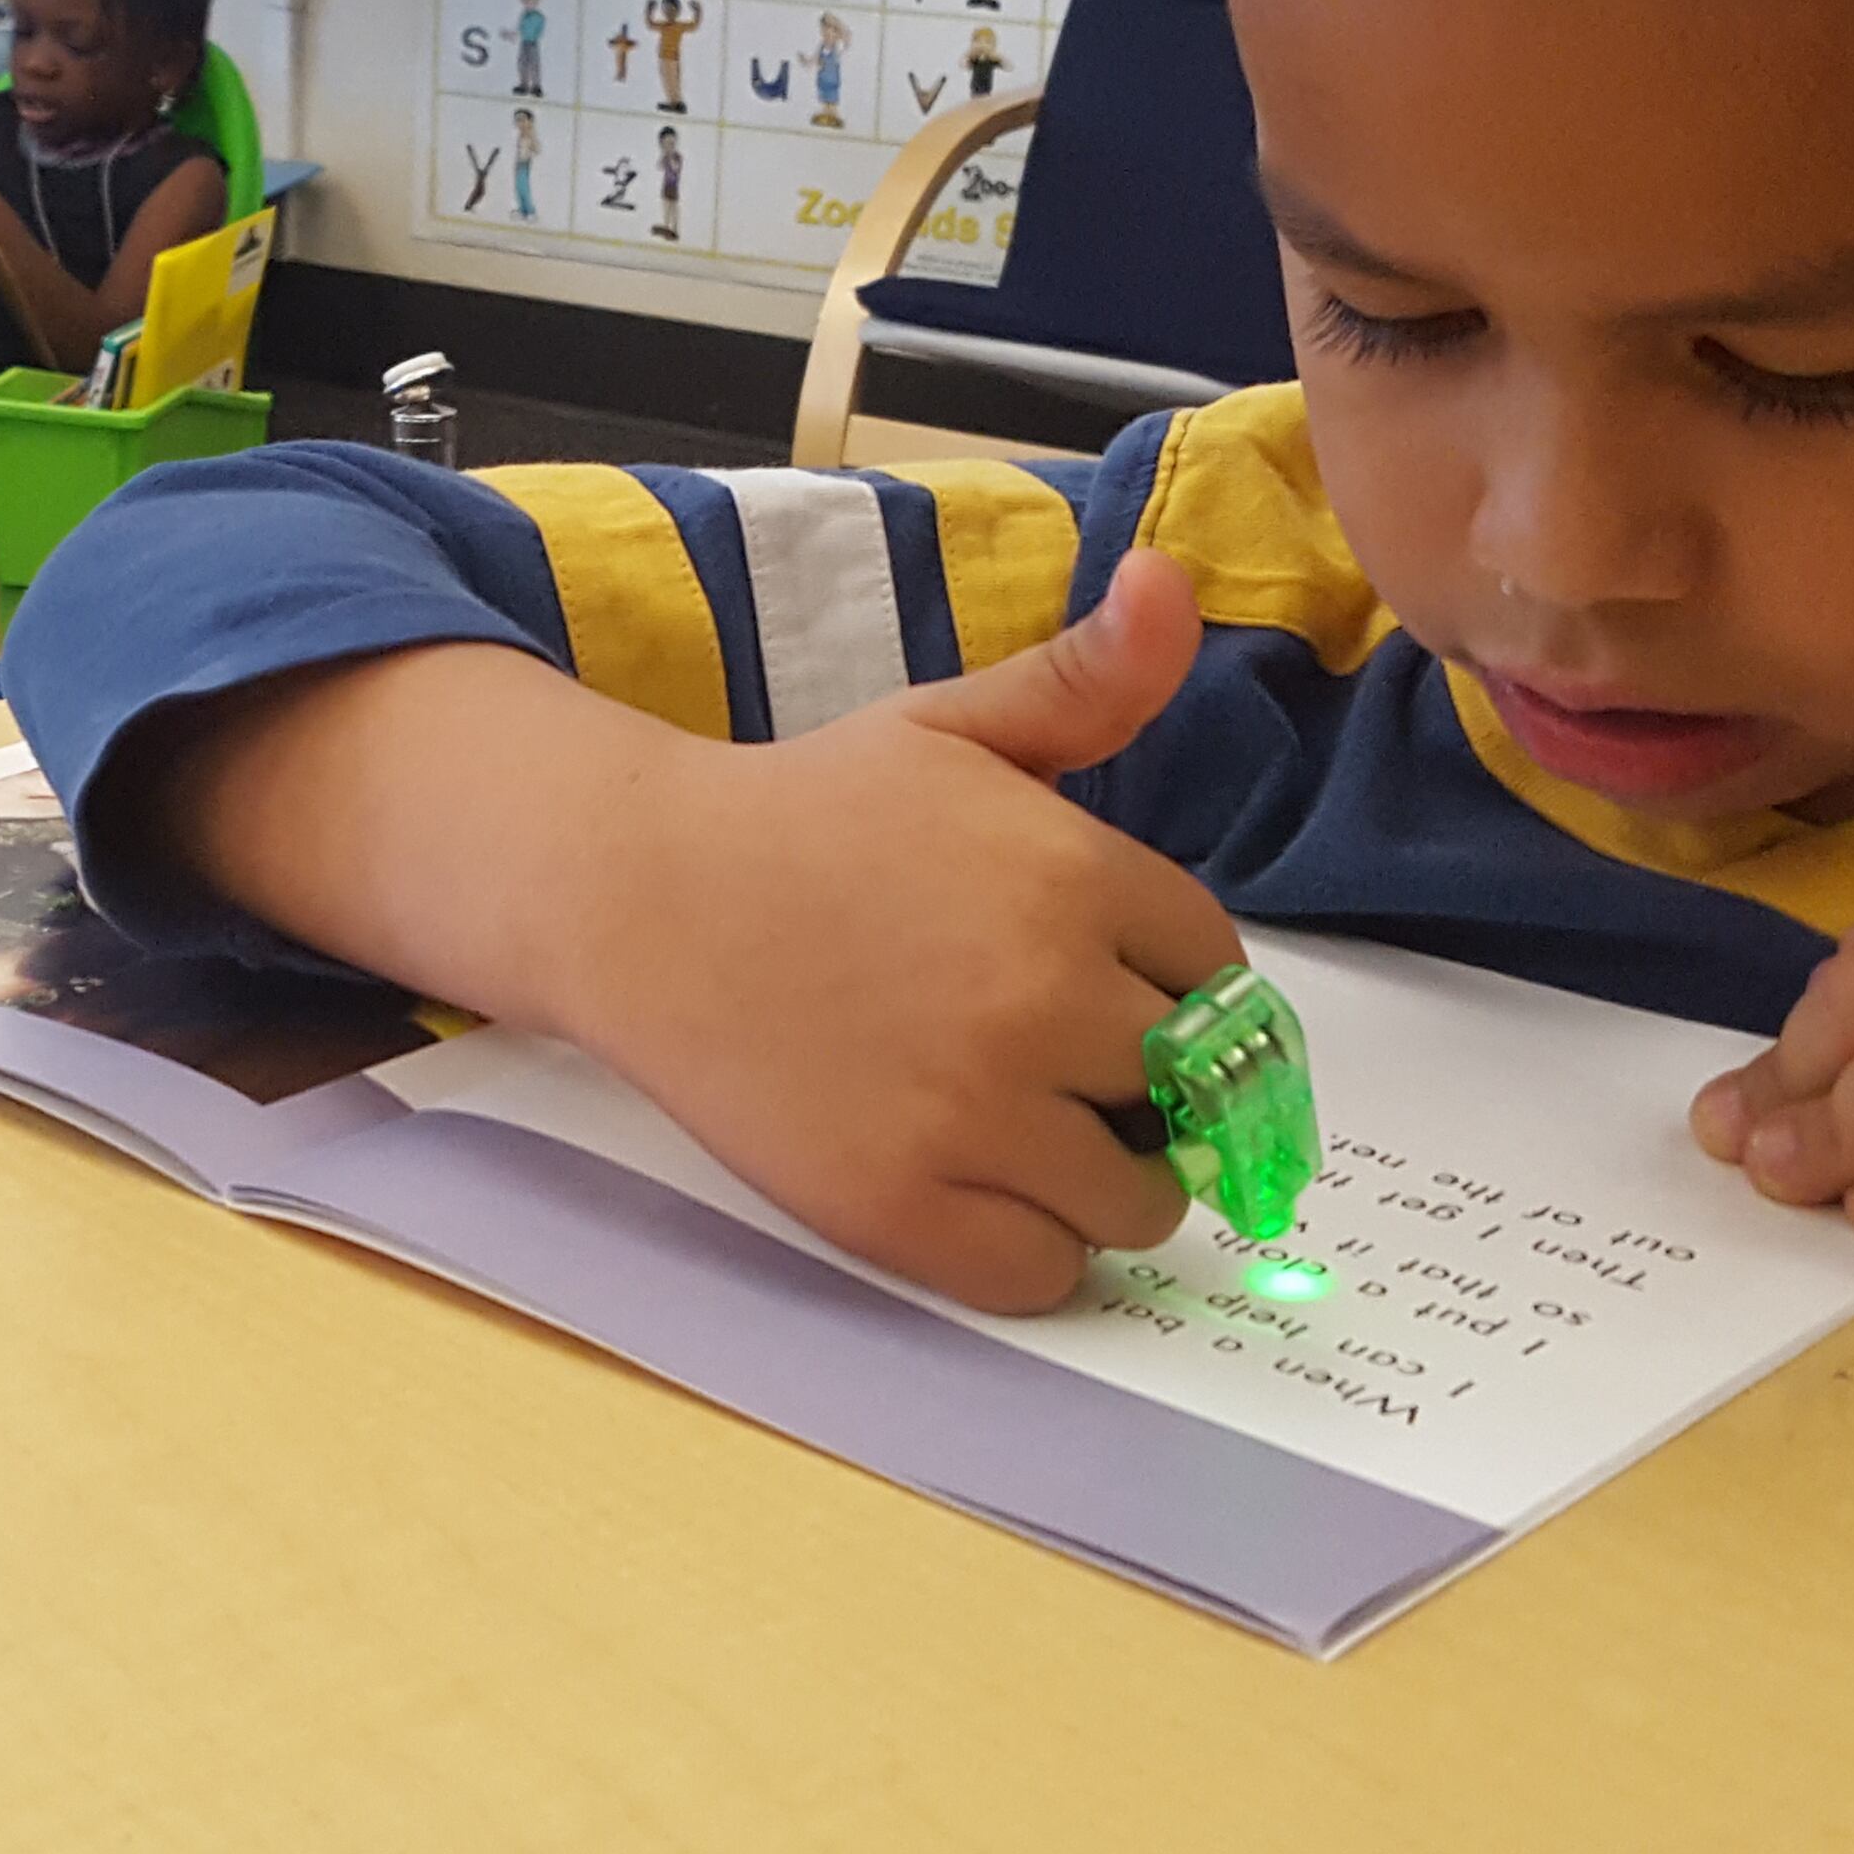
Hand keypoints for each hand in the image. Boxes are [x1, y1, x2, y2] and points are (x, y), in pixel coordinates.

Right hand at [560, 550, 1226, 1310]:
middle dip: (1145, 1090)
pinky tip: (977, 1190)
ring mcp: (973, 1109)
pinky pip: (1040, 1271)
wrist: (635, 894)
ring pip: (1135, 1199)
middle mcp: (1043, 996)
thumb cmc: (801, 813)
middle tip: (1064, 1072)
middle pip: (1189, 1093)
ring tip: (1028, 1139)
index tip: (1111, 992)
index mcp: (1075, 875)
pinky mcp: (901, 1204)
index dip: (1172, 990)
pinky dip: (1029, 1250)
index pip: (1219, 974)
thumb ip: (1082, 680)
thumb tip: (1172, 582)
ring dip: (1103, 1182)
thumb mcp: (947, 726)